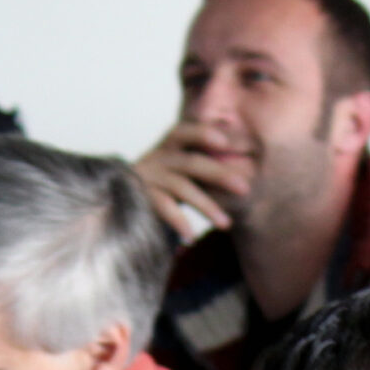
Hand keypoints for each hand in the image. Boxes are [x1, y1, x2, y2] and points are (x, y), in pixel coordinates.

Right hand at [131, 121, 251, 234]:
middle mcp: (158, 157)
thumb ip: (204, 160)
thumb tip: (238, 156)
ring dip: (206, 206)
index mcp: (170, 145)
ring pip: (181, 188)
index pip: (186, 132)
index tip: (225, 142)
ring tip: (226, 224)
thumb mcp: (183, 166)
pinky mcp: (140, 198)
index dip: (204, 134)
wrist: (125, 200)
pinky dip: (179, 222)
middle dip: (219, 174)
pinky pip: (163, 209)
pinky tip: (192, 237)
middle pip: (191, 162)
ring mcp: (148, 177)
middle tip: (245, 188)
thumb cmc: (165, 181)